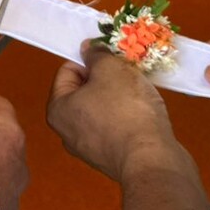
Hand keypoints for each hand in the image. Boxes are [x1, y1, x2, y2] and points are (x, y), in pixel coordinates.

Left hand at [45, 41, 188, 182]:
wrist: (152, 160)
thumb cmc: (126, 111)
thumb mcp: (110, 69)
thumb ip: (96, 55)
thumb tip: (88, 49)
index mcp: (58, 109)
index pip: (67, 71)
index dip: (90, 60)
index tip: (111, 58)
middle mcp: (67, 132)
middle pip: (85, 91)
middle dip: (107, 79)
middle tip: (127, 73)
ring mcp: (89, 148)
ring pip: (103, 109)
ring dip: (120, 97)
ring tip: (139, 93)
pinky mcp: (112, 158)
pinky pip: (117, 127)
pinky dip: (129, 117)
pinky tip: (145, 114)